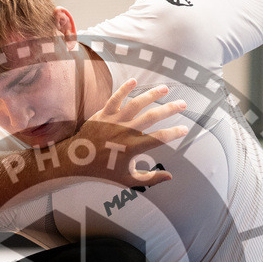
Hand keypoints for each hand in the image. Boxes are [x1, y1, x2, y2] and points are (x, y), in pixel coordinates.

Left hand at [60, 79, 186, 187]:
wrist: (77, 161)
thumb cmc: (104, 171)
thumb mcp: (128, 180)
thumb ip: (150, 179)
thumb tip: (170, 176)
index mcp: (132, 148)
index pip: (158, 139)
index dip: (174, 133)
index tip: (185, 129)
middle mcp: (124, 132)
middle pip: (151, 117)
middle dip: (169, 109)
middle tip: (183, 104)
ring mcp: (113, 121)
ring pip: (136, 104)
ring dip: (152, 95)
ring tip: (165, 89)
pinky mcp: (103, 114)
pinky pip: (115, 99)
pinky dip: (124, 89)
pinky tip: (135, 81)